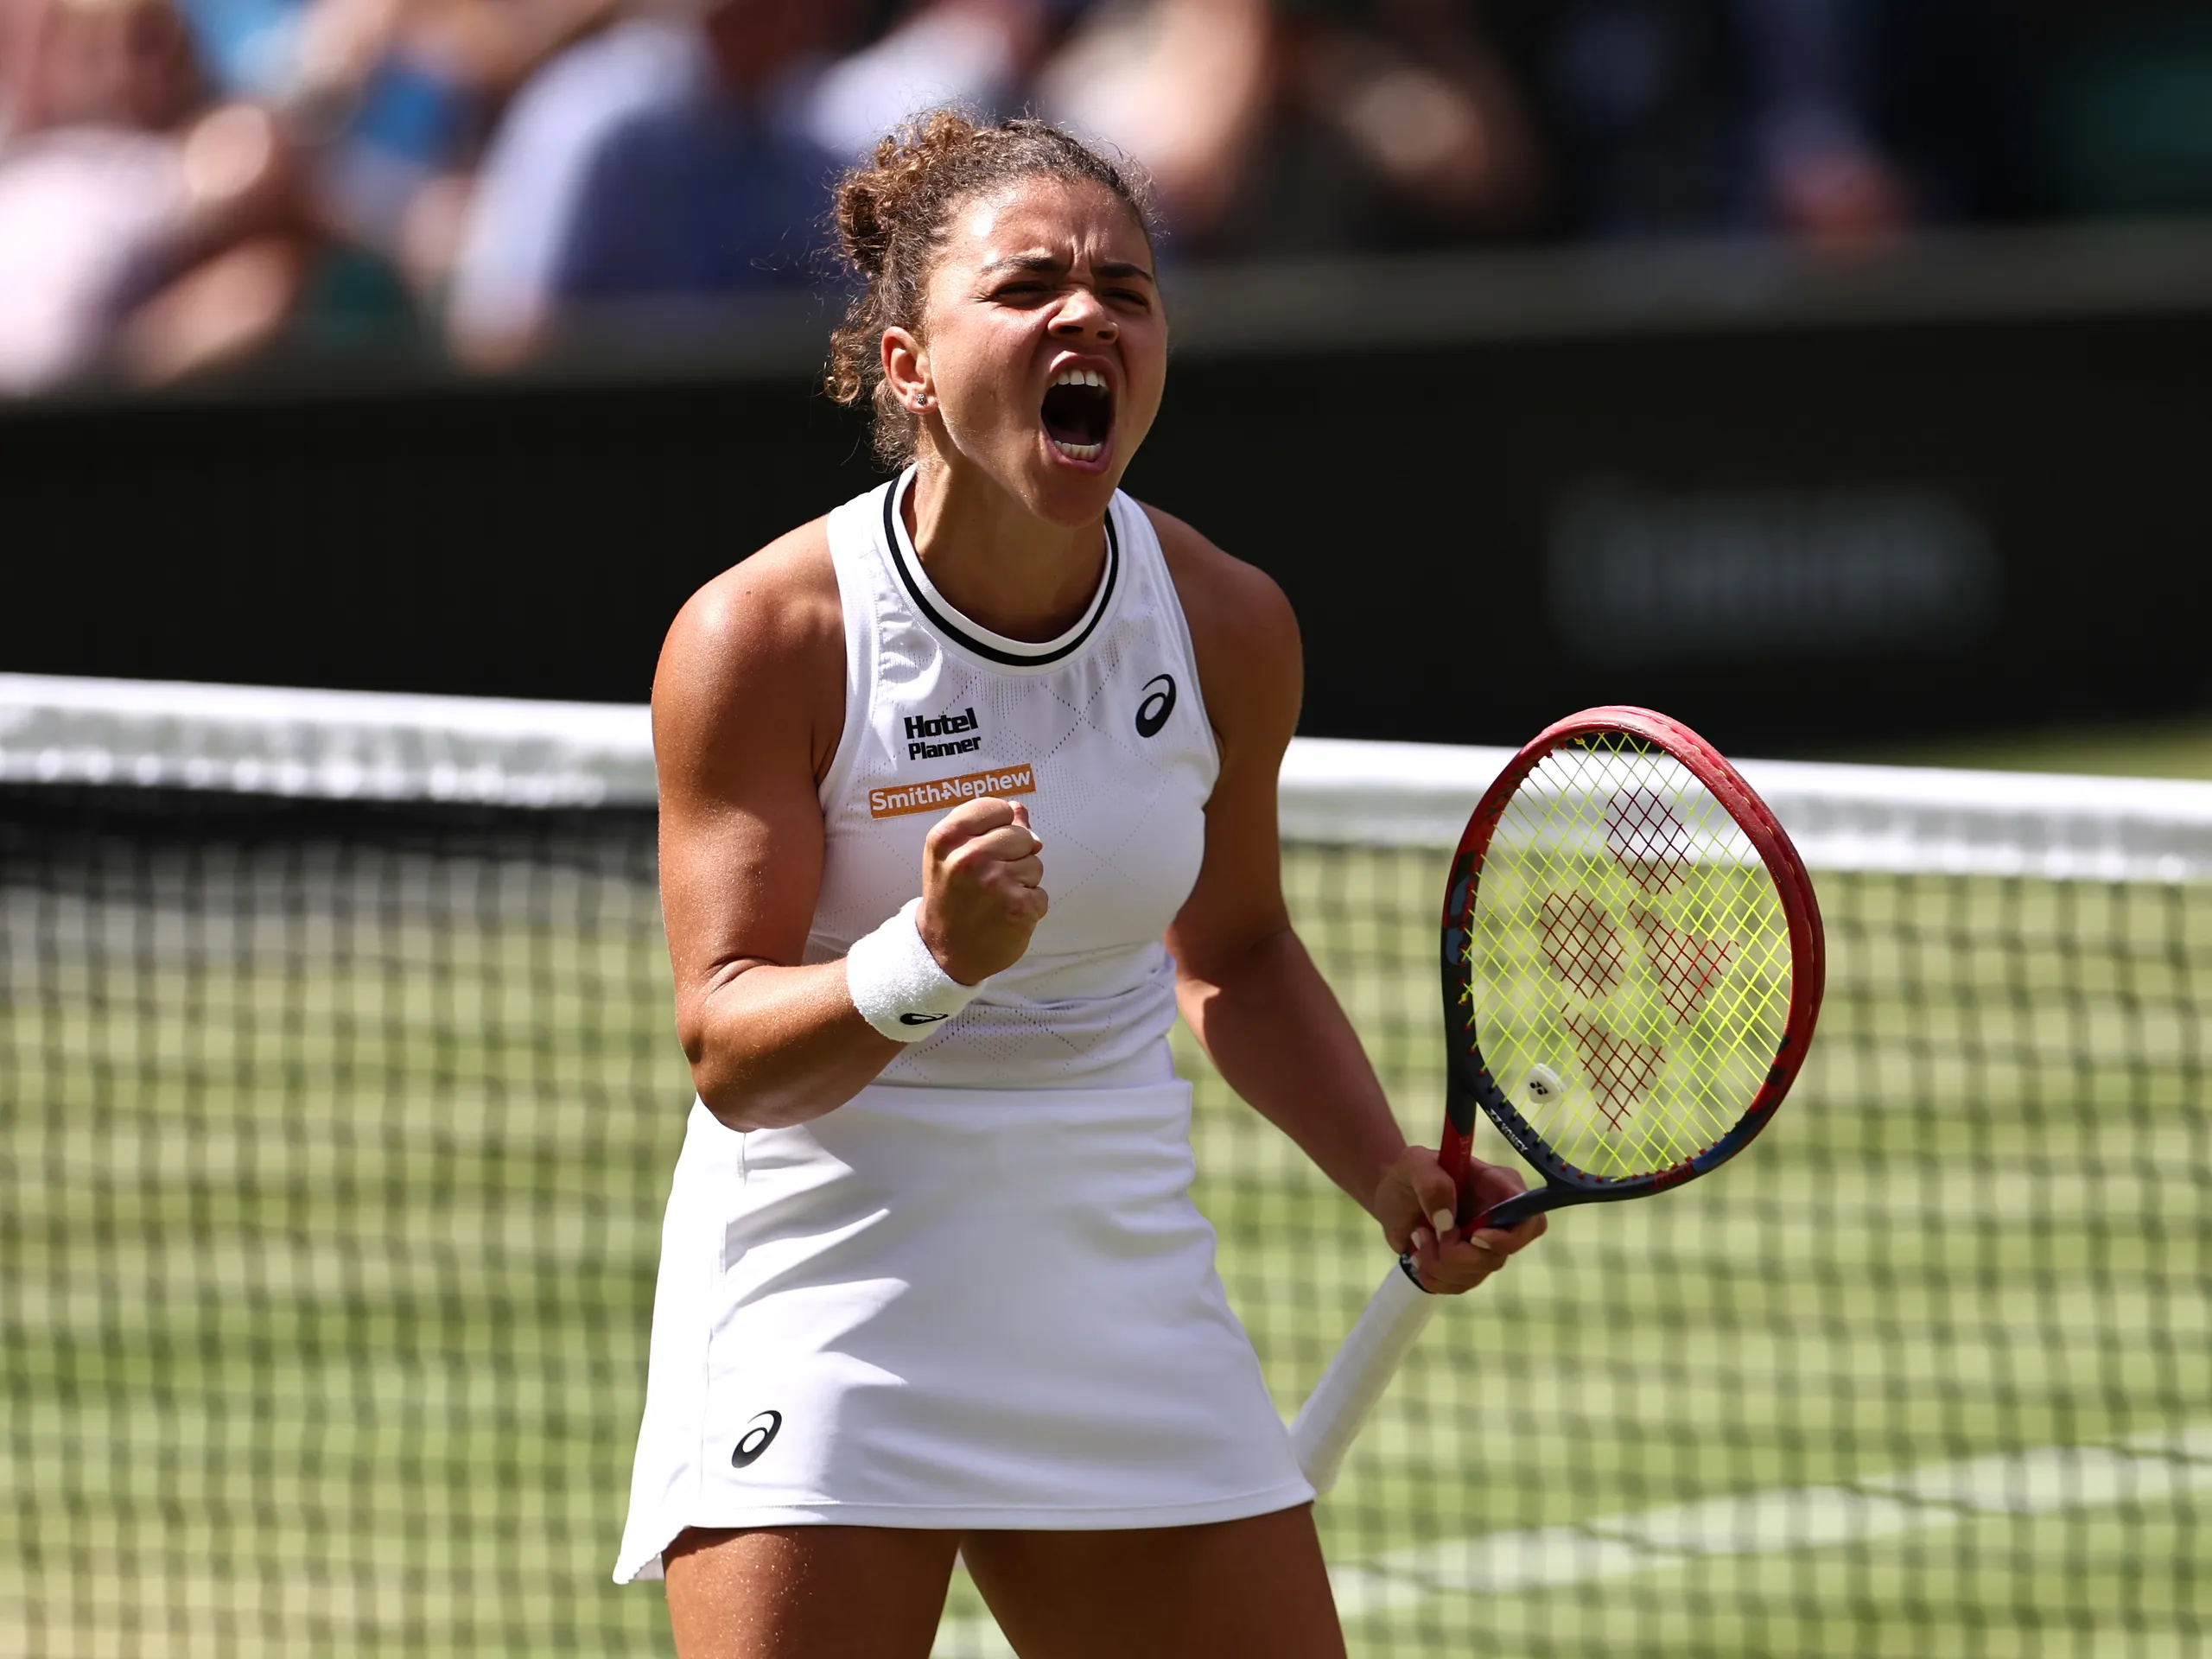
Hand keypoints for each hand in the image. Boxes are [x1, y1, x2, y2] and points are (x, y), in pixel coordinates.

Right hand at [918, 797, 1047, 983]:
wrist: (942, 951)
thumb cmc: (950, 897)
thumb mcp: (952, 855)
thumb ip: (985, 827)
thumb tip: (1018, 808)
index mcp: (947, 838)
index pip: (997, 808)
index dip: (1000, 825)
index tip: (988, 844)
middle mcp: (969, 857)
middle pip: (1022, 835)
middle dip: (1014, 855)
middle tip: (989, 879)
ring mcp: (996, 882)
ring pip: (1035, 863)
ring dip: (1022, 882)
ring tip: (995, 898)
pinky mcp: (1019, 907)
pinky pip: (1040, 893)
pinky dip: (1028, 905)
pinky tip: (1005, 915)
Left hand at [1372, 1146, 1544, 1293]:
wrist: (1391, 1194)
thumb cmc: (1410, 1172)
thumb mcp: (1415, 1164)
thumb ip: (1432, 1184)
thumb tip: (1446, 1220)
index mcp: (1498, 1188)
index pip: (1530, 1220)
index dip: (1510, 1237)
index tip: (1475, 1237)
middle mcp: (1497, 1220)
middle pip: (1499, 1256)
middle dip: (1458, 1254)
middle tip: (1428, 1233)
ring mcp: (1482, 1246)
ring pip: (1476, 1274)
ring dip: (1438, 1263)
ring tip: (1417, 1236)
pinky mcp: (1464, 1265)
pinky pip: (1457, 1285)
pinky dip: (1432, 1276)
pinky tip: (1416, 1254)